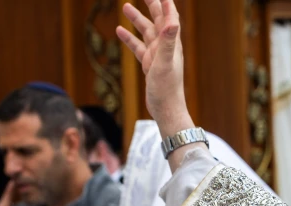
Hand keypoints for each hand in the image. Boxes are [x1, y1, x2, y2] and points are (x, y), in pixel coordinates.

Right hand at [117, 0, 196, 166]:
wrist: (166, 110)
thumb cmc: (167, 89)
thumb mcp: (165, 63)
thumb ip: (167, 41)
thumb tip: (172, 21)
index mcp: (171, 43)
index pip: (170, 16)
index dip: (165, 4)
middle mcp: (165, 46)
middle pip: (158, 20)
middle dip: (152, 5)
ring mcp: (157, 55)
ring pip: (146, 32)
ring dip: (137, 19)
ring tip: (125, 6)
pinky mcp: (149, 64)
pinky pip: (138, 47)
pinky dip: (130, 38)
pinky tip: (119, 31)